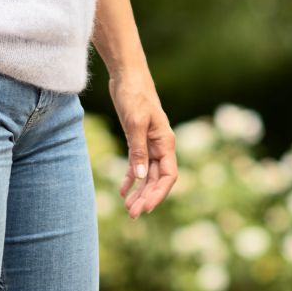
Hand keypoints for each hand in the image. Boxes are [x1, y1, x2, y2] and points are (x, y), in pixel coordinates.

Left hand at [108, 76, 176, 218]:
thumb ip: (138, 150)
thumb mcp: (135, 123)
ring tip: (127, 208)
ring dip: (138, 192)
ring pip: (146, 175)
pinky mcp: (137, 140)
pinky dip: (130, 178)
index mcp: (165, 142)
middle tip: (132, 215)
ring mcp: (149, 144)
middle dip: (146, 198)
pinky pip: (136, 165)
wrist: (127, 75)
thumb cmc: (134, 95)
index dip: (159, 194)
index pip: (168, 176)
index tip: (146, 208)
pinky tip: (122, 191)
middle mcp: (160, 146)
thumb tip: (141, 178)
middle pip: (157, 179)